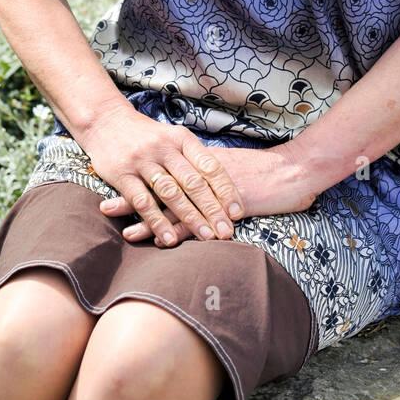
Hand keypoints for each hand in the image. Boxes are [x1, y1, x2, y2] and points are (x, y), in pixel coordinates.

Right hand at [80, 105, 244, 246]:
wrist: (106, 120)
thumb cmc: (146, 135)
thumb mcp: (172, 138)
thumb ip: (192, 159)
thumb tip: (222, 189)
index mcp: (181, 139)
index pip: (210, 166)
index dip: (226, 190)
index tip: (237, 213)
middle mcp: (164, 148)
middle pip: (194, 182)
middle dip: (213, 210)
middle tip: (227, 232)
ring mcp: (143, 161)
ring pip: (171, 193)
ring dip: (190, 218)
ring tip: (206, 237)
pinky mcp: (122, 174)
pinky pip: (143, 202)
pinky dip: (157, 222)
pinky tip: (169, 238)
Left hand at [100, 142, 317, 245]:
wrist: (295, 171)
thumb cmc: (267, 174)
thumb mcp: (234, 171)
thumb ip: (211, 177)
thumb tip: (193, 183)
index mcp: (202, 163)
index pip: (164, 168)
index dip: (139, 173)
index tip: (113, 176)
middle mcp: (201, 174)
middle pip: (158, 182)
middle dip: (130, 191)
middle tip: (103, 199)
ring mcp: (211, 191)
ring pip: (169, 201)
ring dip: (141, 211)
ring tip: (115, 218)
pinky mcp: (223, 208)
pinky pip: (191, 219)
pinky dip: (169, 228)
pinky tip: (151, 235)